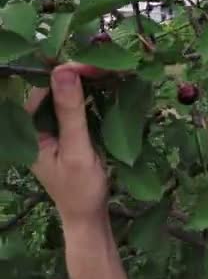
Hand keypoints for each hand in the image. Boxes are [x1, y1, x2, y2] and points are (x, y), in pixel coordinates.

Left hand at [25, 63, 107, 225]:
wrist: (89, 214)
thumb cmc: (81, 188)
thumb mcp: (76, 150)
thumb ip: (69, 111)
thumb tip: (64, 70)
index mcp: (25, 129)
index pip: (42, 88)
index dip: (66, 72)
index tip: (94, 64)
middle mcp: (32, 123)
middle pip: (52, 87)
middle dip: (78, 73)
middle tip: (108, 64)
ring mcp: (48, 126)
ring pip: (64, 93)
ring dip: (86, 81)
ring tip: (110, 70)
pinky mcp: (64, 129)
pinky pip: (74, 105)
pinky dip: (90, 94)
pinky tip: (106, 85)